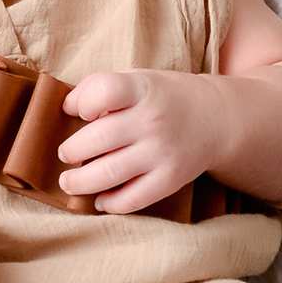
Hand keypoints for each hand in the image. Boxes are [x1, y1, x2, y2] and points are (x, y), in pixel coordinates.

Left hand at [58, 70, 220, 214]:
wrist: (216, 119)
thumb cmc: (163, 97)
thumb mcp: (137, 79)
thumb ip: (100, 86)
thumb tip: (67, 108)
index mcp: (142, 90)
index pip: (105, 91)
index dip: (83, 102)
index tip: (80, 113)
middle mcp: (152, 120)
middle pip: (98, 139)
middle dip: (71, 151)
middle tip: (65, 154)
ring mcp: (162, 152)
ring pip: (109, 172)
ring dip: (80, 182)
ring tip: (68, 182)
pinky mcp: (170, 179)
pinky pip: (133, 199)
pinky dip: (110, 203)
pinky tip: (100, 200)